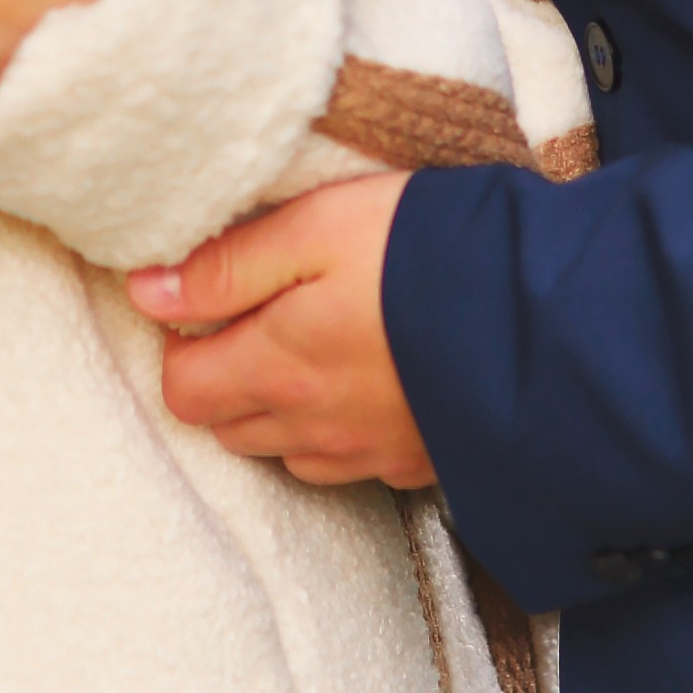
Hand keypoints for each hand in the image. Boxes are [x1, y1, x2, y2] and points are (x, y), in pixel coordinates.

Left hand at [126, 175, 432, 486]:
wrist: (548, 319)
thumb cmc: (423, 255)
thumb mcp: (315, 229)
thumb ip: (226, 265)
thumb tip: (144, 291)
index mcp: (277, 370)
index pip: (183, 390)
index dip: (180, 346)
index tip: (205, 302)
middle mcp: (314, 428)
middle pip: (231, 427)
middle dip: (225, 379)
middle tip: (254, 318)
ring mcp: (370, 454)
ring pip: (289, 451)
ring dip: (281, 410)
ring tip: (312, 347)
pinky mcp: (420, 463)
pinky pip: (354, 463)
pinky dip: (342, 431)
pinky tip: (370, 383)